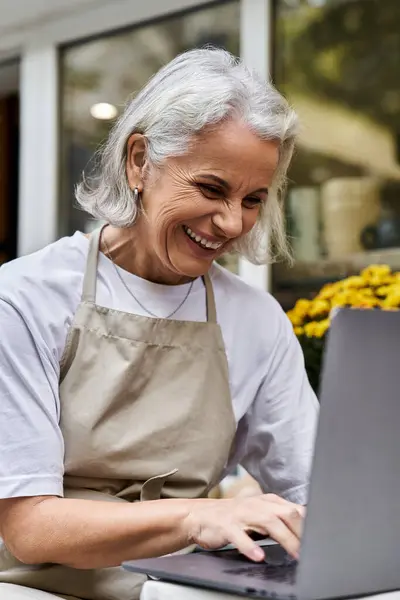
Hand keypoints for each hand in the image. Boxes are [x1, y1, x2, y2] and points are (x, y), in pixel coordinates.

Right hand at [184, 494, 304, 561]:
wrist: (199, 515)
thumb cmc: (233, 518)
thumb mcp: (258, 515)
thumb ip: (279, 520)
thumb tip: (305, 532)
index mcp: (267, 501)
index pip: (295, 510)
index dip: (309, 525)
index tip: (320, 541)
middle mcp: (257, 504)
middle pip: (286, 513)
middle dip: (301, 532)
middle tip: (311, 551)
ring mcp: (241, 513)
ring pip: (268, 522)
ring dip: (285, 538)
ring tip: (295, 554)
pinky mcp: (226, 525)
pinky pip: (240, 535)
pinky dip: (250, 546)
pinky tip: (259, 556)